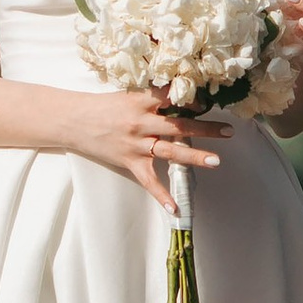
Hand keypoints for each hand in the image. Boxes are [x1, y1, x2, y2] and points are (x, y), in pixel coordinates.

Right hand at [72, 87, 227, 213]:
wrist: (74, 120)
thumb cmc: (102, 105)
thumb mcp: (128, 94)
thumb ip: (152, 98)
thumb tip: (181, 97)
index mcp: (141, 102)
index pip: (172, 97)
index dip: (191, 99)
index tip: (207, 102)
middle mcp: (141, 123)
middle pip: (179, 126)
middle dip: (205, 129)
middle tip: (228, 131)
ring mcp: (136, 144)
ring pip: (170, 152)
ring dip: (195, 157)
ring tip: (216, 161)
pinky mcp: (129, 162)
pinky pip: (148, 181)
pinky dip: (161, 195)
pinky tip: (174, 208)